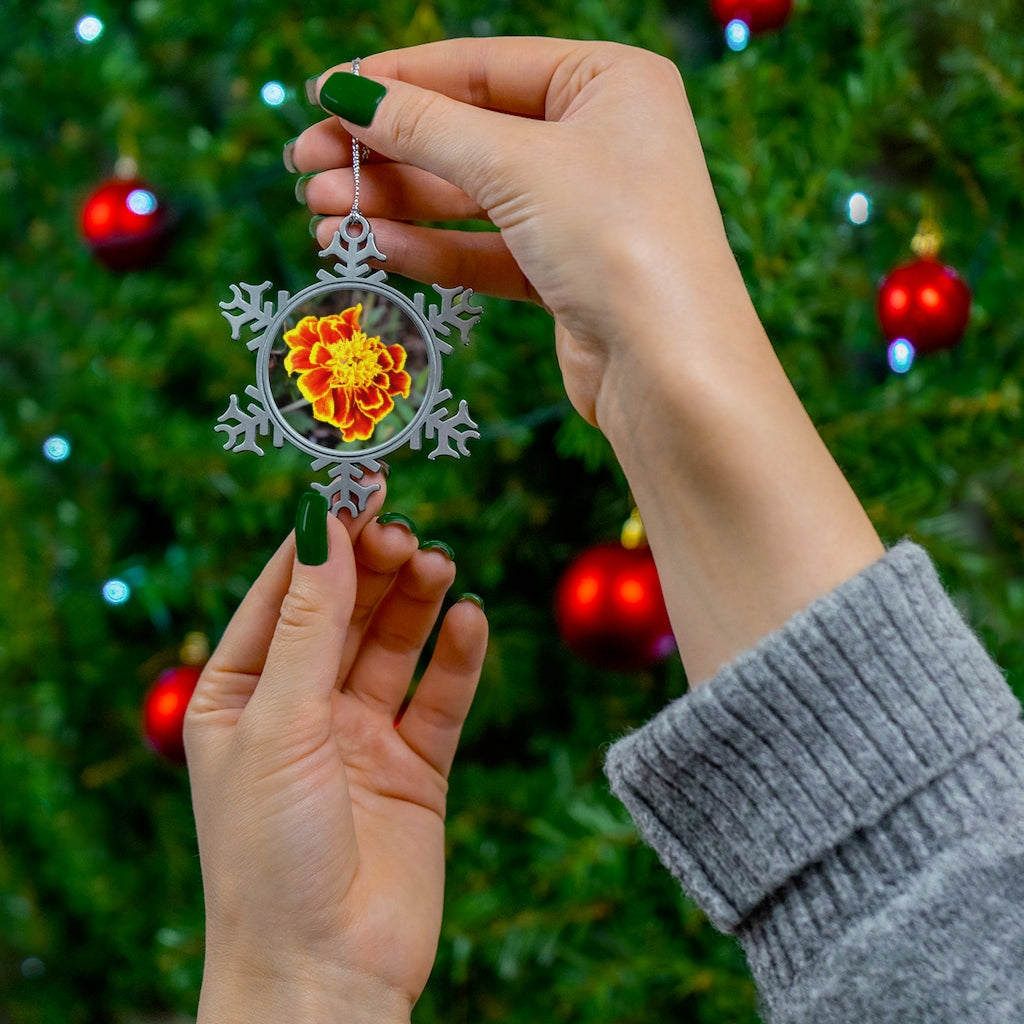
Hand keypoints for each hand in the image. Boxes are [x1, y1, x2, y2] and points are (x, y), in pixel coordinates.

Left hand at [185, 490, 487, 1023]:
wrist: (325, 974)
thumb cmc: (270, 853)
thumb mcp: (279, 721)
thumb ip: (310, 621)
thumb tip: (323, 521)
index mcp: (241, 693)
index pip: (283, 592)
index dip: (322, 538)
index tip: (360, 486)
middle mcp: (300, 707)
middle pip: (345, 610)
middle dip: (374, 566)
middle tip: (406, 534)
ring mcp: (360, 736)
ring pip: (394, 645)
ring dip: (417, 601)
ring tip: (440, 565)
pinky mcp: (415, 766)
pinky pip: (440, 697)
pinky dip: (458, 657)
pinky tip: (471, 620)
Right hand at [290, 37, 745, 427]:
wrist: (671, 372)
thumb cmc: (617, 241)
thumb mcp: (516, 165)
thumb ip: (426, 127)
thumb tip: (347, 93)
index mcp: (608, 82)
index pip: (481, 66)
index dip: (396, 80)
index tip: (322, 95)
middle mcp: (599, 140)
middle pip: (468, 134)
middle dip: (385, 153)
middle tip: (305, 167)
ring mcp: (582, 210)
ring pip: (470, 198)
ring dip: (395, 205)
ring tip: (321, 215)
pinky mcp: (565, 274)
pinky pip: (485, 250)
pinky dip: (430, 249)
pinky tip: (373, 249)